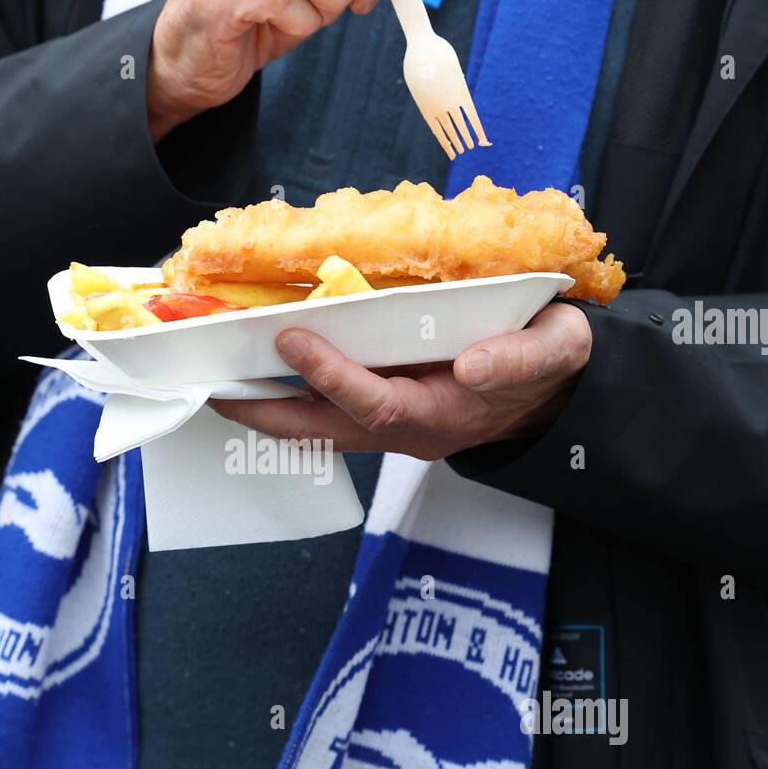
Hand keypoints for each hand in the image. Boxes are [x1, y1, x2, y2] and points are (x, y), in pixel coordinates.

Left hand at [210, 302, 592, 459]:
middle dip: (268, 416)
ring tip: (216, 383)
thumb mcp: (555, 352)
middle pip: (326, 431)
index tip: (292, 337)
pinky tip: (254, 373)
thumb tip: (472, 364)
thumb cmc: (550, 365)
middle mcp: (408, 429)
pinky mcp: (383, 408)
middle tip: (214, 391)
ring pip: (317, 427)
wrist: (554, 392)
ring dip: (267, 410)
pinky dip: (287, 395)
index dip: (332, 375)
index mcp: (446, 414)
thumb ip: (521, 358)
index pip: (377, 405)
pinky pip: (324, 411)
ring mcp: (391, 423)